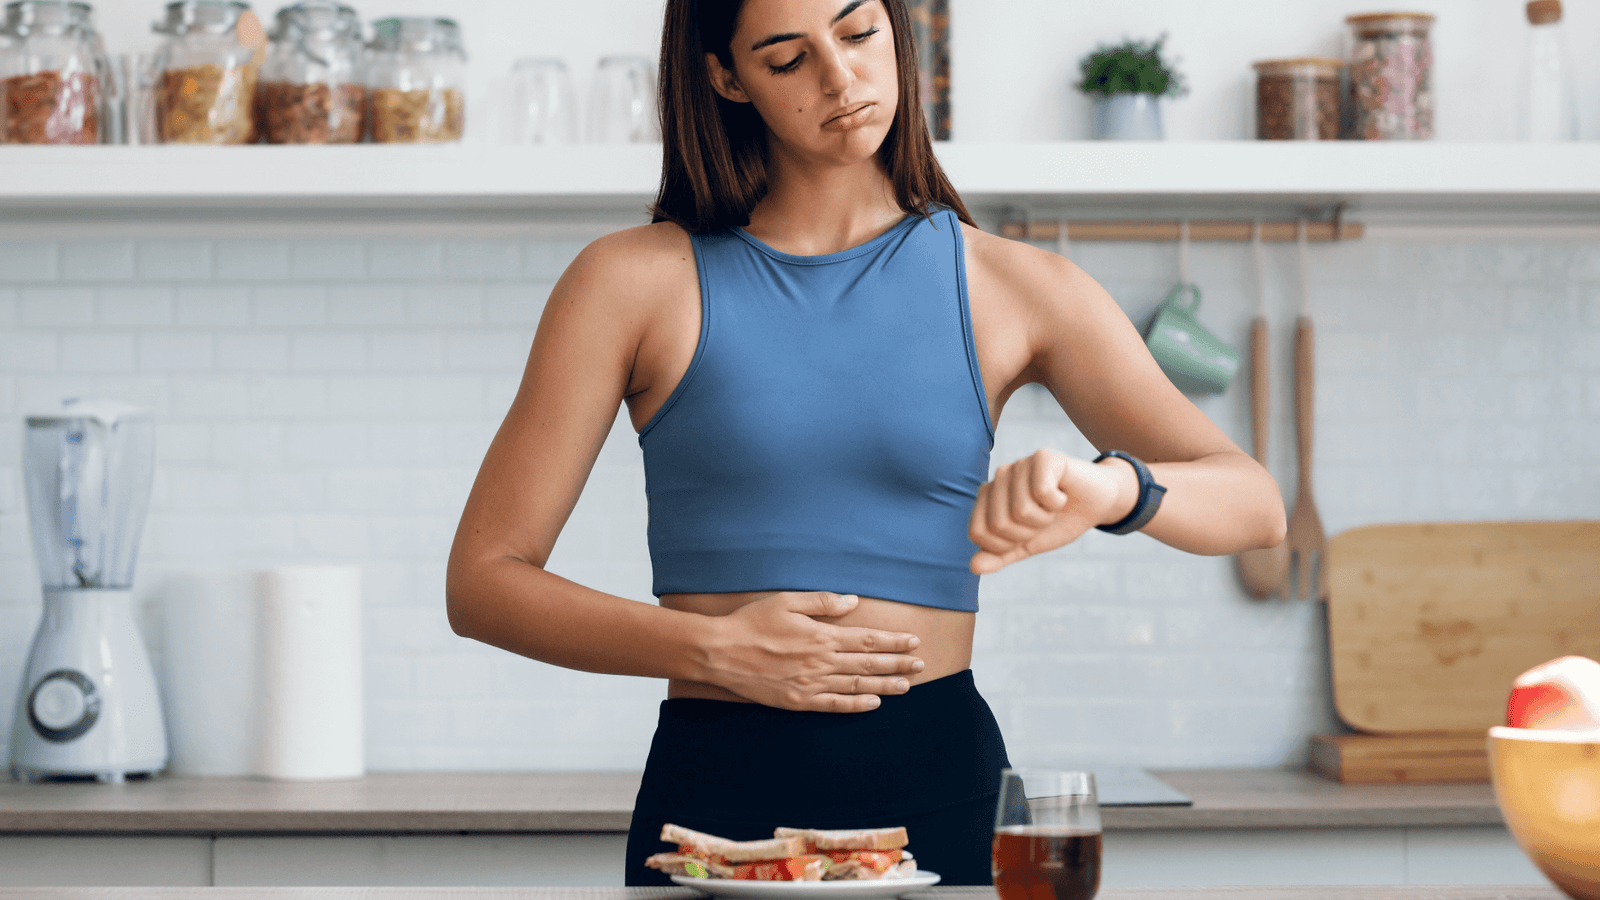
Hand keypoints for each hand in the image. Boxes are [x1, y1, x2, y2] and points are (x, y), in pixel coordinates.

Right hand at [705, 592, 923, 712]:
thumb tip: (853, 601)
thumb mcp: (787, 601)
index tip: (914, 641)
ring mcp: (811, 684)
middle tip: (921, 666)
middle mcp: (821, 662)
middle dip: (898, 664)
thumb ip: (823, 602)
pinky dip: (856, 705)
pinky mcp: (798, 701)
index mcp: (821, 636)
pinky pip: (834, 705)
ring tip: (907, 686)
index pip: (867, 639)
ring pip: (856, 686)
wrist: (721, 652)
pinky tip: (873, 704)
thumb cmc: (752, 622)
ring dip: (885, 686)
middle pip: (869, 664)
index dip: (894, 641)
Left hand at [968, 449, 1126, 574]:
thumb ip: (999, 556)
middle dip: (1027, 532)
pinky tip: (1063, 493)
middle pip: (998, 524)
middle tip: (1044, 518)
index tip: (1025, 534)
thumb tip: (974, 567)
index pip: (978, 533)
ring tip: (1053, 506)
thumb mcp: (1027, 545)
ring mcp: (1020, 464)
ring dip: (1045, 518)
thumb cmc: (1059, 522)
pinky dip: (1058, 503)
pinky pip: (1042, 493)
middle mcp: (1000, 477)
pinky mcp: (1043, 457)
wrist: (1096, 504)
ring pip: (1021, 510)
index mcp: (988, 497)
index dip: (1005, 545)